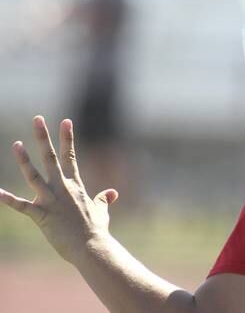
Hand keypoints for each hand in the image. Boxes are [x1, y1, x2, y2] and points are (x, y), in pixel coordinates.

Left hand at [0, 116, 117, 263]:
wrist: (91, 246)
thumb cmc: (96, 230)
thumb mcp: (101, 211)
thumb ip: (103, 199)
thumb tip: (113, 193)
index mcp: (75, 185)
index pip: (70, 156)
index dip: (67, 138)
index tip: (65, 121)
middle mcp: (62, 188)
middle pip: (50, 157)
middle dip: (43, 137)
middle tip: (37, 119)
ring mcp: (51, 201)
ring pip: (34, 176)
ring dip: (24, 160)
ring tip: (16, 144)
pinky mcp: (41, 216)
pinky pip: (21, 206)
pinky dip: (7, 200)